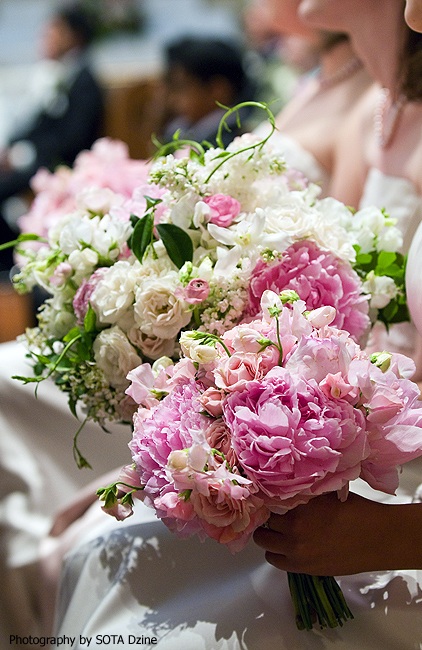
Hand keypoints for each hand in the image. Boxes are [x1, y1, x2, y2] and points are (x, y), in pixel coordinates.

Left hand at [253, 492, 421, 574]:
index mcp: (299, 507)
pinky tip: (287, 546)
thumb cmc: (356, 511)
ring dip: (270, 536)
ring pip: (265, 544)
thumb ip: (303, 493)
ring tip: (280, 531)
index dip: (268, 500)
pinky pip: (276, 561)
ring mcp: (297, 551)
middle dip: (267, 519)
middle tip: (275, 515)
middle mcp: (293, 530)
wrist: (377, 538)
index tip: (269, 499)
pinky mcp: (304, 568)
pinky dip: (277, 553)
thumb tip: (286, 490)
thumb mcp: (325, 493)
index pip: (268, 503)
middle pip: (264, 524)